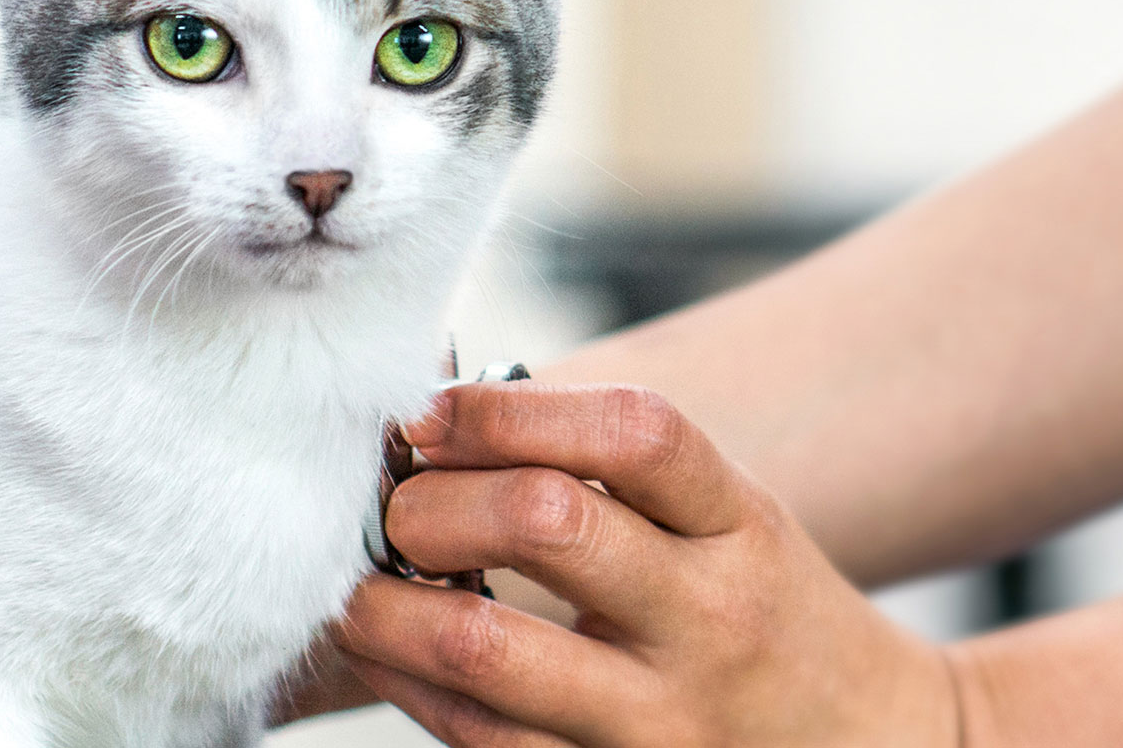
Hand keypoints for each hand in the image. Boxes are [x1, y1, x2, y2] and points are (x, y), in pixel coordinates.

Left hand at [331, 381, 961, 745]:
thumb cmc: (766, 613)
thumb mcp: (732, 520)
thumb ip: (614, 471)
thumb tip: (440, 421)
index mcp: (741, 526)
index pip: (633, 434)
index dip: (510, 408)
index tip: (432, 412)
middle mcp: (709, 620)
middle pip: (548, 526)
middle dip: (435, 502)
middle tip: (394, 503)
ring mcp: (661, 721)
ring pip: (487, 653)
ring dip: (386, 605)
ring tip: (355, 579)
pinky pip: (481, 740)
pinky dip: (410, 685)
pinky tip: (389, 649)